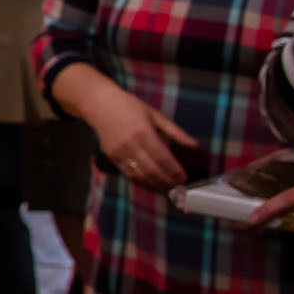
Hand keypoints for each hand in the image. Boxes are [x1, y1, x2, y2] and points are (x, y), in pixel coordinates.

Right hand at [79, 88, 197, 190]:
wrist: (100, 105)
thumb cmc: (129, 106)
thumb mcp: (155, 115)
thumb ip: (176, 131)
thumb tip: (193, 144)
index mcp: (143, 132)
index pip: (163, 158)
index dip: (175, 171)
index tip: (184, 177)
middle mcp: (131, 144)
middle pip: (152, 170)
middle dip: (168, 181)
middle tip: (178, 186)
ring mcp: (119, 152)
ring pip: (140, 176)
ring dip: (156, 185)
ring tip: (167, 188)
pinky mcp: (112, 157)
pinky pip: (128, 174)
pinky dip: (141, 182)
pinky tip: (151, 184)